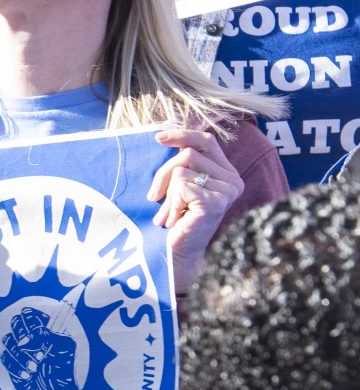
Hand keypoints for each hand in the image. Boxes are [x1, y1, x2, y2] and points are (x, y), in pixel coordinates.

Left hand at [150, 126, 244, 274]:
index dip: (182, 135)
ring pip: (182, 170)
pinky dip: (171, 203)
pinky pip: (181, 186)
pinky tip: (176, 219)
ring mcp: (227, 191)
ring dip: (167, 193)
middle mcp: (233, 180)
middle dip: (163, 175)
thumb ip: (182, 165)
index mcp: (227, 173)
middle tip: (156, 198)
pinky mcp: (215, 202)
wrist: (179, 253)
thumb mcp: (179, 186)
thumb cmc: (176, 220)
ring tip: (170, 212)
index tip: (157, 138)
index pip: (206, 141)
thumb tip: (163, 136)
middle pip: (187, 155)